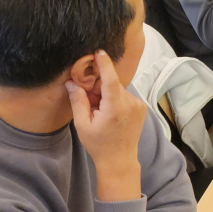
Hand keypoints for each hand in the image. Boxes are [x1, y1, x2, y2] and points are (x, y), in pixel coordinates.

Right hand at [66, 51, 145, 201]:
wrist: (119, 160)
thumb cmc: (98, 144)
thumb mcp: (83, 124)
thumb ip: (78, 101)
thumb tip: (71, 82)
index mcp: (115, 107)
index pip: (110, 79)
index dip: (104, 64)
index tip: (99, 51)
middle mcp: (130, 103)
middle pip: (112, 84)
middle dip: (99, 87)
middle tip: (88, 98)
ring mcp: (138, 105)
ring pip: (118, 90)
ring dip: (107, 94)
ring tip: (99, 110)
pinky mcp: (141, 108)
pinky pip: (124, 96)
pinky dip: (115, 99)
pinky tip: (109, 113)